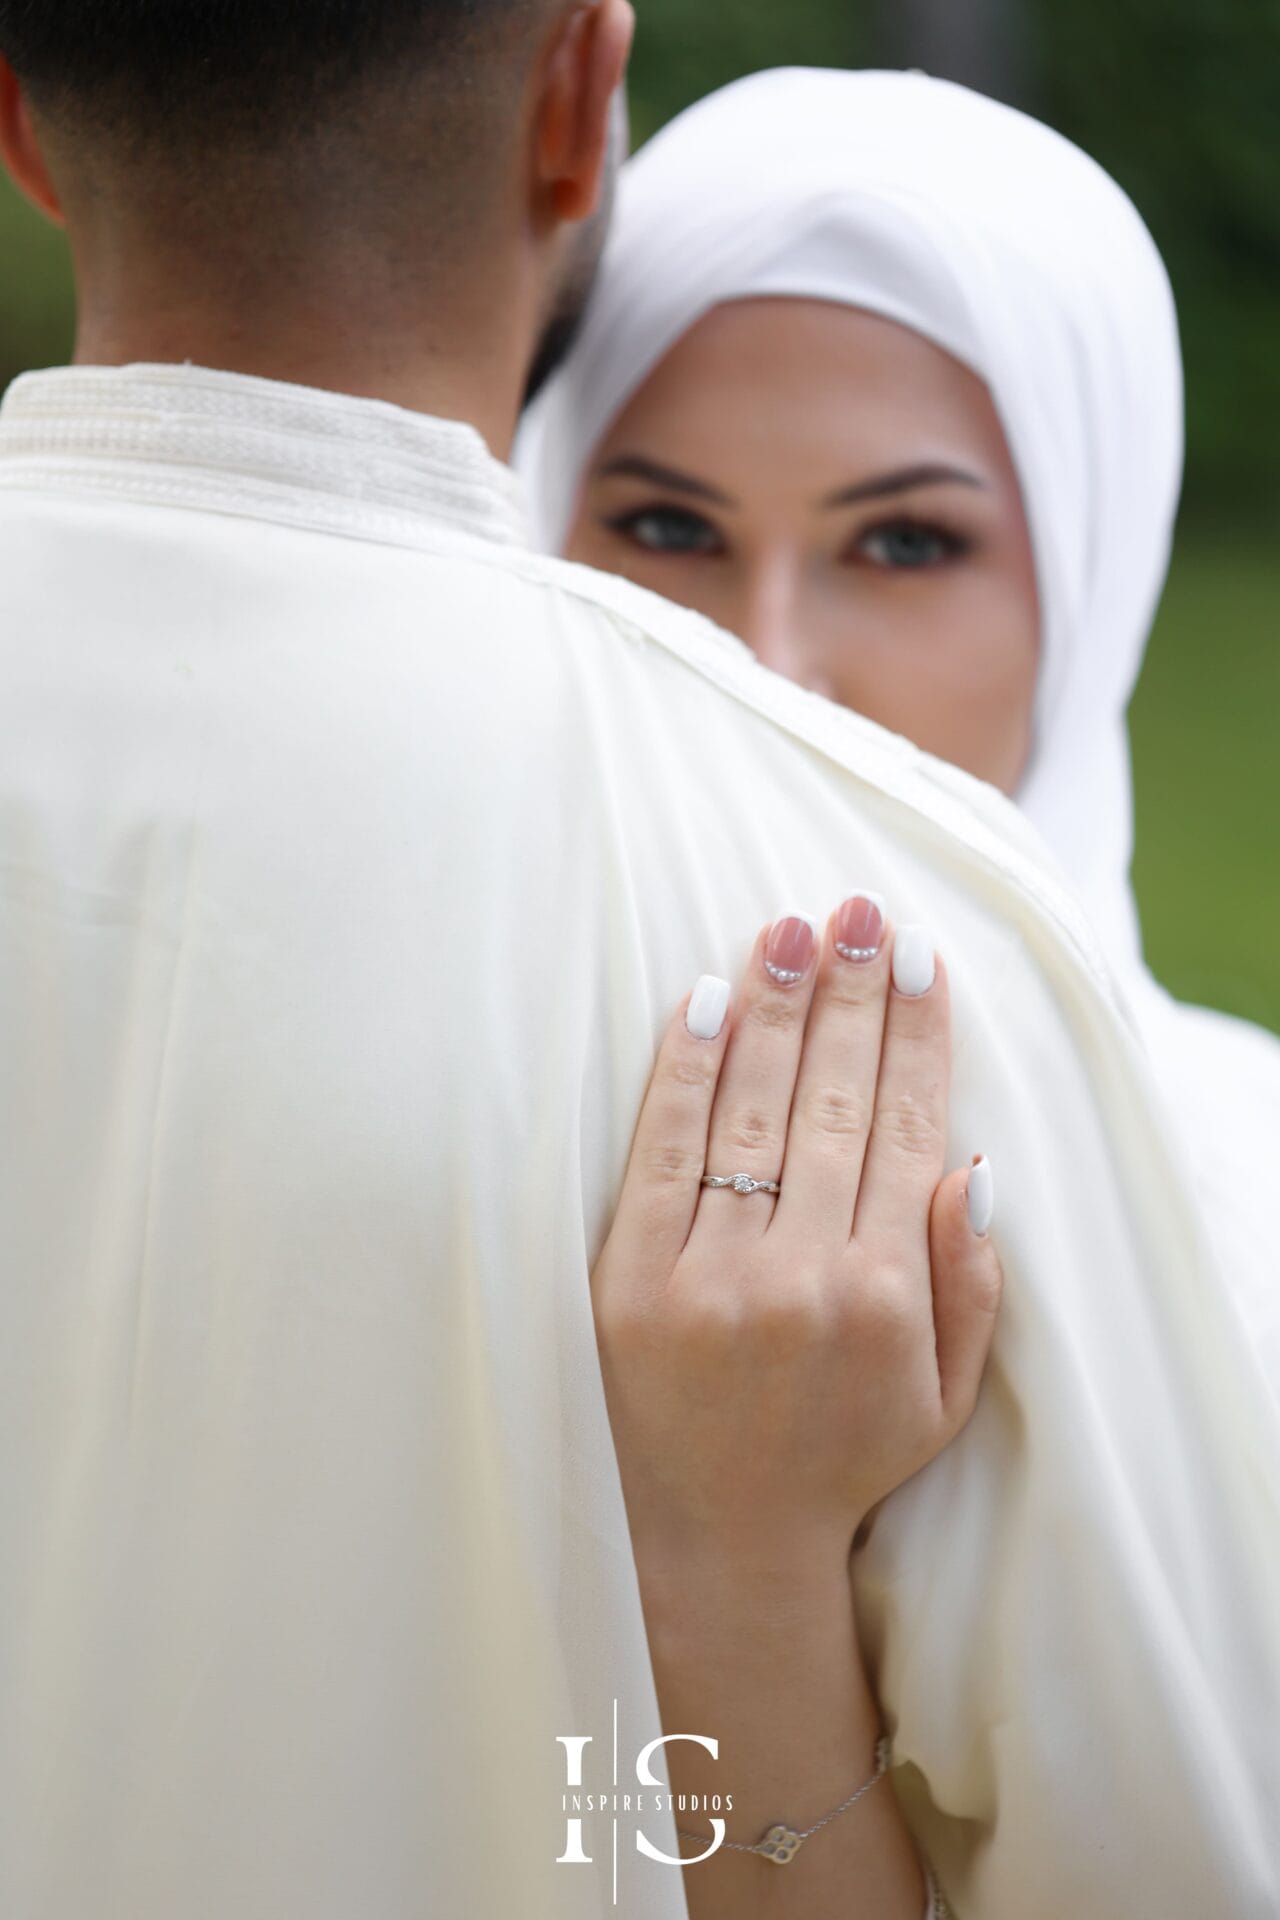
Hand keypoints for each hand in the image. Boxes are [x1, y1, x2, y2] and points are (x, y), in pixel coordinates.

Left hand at [590, 895, 1002, 1589]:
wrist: (715, 1545)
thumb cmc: (837, 1458)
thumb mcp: (940, 1395)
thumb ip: (969, 1283)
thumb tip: (972, 1163)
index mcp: (887, 1297)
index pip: (906, 1131)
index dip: (917, 1038)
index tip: (922, 960)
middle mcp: (803, 1278)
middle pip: (834, 1104)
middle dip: (852, 996)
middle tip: (860, 911)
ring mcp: (711, 1278)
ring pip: (753, 1114)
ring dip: (778, 1011)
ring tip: (794, 929)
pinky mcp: (630, 1282)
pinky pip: (663, 1154)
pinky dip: (687, 1073)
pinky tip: (709, 1000)